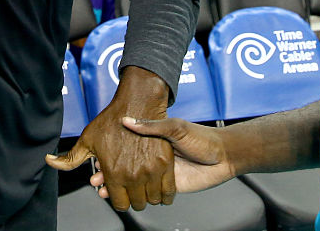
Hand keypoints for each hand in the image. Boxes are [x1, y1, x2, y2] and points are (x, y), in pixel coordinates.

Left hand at [46, 67, 174, 210]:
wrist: (137, 104)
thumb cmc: (112, 120)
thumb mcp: (87, 140)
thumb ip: (69, 159)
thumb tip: (49, 162)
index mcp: (113, 173)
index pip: (119, 204)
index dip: (119, 198)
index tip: (121, 191)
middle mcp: (132, 175)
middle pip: (137, 204)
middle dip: (135, 197)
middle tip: (134, 187)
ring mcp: (150, 170)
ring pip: (153, 199)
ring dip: (150, 196)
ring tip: (147, 186)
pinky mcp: (165, 164)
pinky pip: (169, 191)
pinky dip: (166, 193)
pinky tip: (162, 188)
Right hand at [89, 117, 236, 195]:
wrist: (224, 154)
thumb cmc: (201, 137)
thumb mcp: (176, 127)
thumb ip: (152, 126)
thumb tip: (128, 121)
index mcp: (153, 143)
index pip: (126, 153)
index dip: (111, 158)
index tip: (97, 160)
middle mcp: (154, 161)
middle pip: (125, 171)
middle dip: (108, 175)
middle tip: (96, 177)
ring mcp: (161, 175)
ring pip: (133, 186)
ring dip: (117, 188)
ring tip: (103, 188)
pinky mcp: (169, 188)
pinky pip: (150, 196)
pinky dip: (136, 198)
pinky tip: (124, 198)